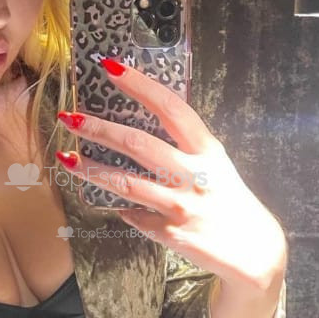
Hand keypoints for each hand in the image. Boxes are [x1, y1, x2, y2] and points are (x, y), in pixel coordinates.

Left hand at [57, 58, 286, 290]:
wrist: (253, 250)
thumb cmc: (229, 199)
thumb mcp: (215, 164)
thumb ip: (185, 147)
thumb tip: (140, 130)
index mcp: (207, 150)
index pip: (170, 108)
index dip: (139, 86)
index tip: (110, 67)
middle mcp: (194, 175)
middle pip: (138, 145)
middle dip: (99, 129)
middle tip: (69, 117)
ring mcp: (181, 206)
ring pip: (126, 184)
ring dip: (92, 170)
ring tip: (65, 158)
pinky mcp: (171, 234)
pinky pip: (135, 216)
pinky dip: (122, 209)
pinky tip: (112, 204)